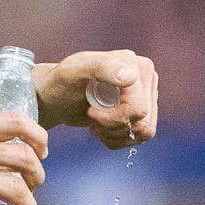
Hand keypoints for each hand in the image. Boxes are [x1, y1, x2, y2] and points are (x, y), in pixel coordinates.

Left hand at [39, 49, 159, 148]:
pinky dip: (119, 139)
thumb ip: (102, 67)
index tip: (91, 112)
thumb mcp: (74, 71)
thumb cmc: (62, 81)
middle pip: (142, 121)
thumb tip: (131, 76)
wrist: (58, 96)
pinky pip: (142, 137)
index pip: (138, 107)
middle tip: (92, 118)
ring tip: (96, 124)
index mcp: (137, 65)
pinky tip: (102, 130)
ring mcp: (147, 95)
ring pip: (145, 131)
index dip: (114, 118)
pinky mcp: (143, 112)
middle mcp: (146, 78)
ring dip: (116, 134)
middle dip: (113, 126)